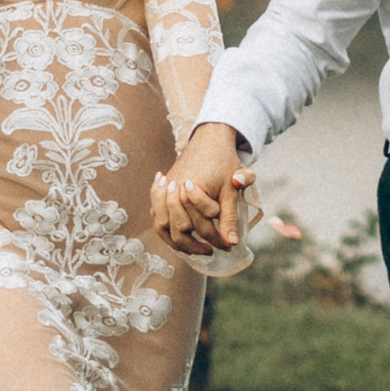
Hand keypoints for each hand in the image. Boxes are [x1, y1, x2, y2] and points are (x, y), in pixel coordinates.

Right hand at [152, 123, 253, 255]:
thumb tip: (233, 242)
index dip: (218, 239)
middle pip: (180, 228)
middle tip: (213, 250)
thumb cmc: (223, 163)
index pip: (203, 224)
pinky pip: (156, 218)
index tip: (229, 246)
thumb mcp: (231, 188)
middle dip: (197, 245)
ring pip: (163, 226)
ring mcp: (164, 190)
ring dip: (180, 243)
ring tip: (196, 249)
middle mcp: (174, 189)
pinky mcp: (160, 191)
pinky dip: (166, 233)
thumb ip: (230, 215)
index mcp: (192, 187)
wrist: (209, 140)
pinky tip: (180, 240)